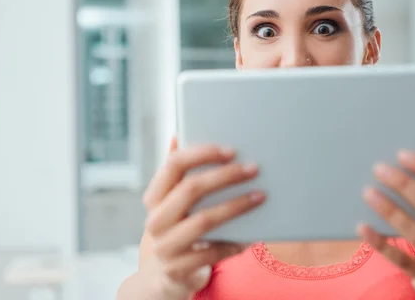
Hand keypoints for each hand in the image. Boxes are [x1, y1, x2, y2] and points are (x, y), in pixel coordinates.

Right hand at [121, 137, 264, 299]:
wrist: (159, 279)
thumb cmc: (173, 230)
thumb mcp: (168, 204)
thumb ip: (174, 173)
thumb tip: (178, 136)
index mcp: (154, 198)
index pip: (174, 165)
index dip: (202, 153)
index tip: (231, 150)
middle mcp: (155, 220)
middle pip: (191, 189)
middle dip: (226, 176)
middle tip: (253, 169)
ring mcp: (165, 246)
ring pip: (204, 220)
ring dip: (236, 206)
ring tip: (260, 197)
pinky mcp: (178, 270)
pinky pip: (212, 252)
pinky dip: (234, 243)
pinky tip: (252, 236)